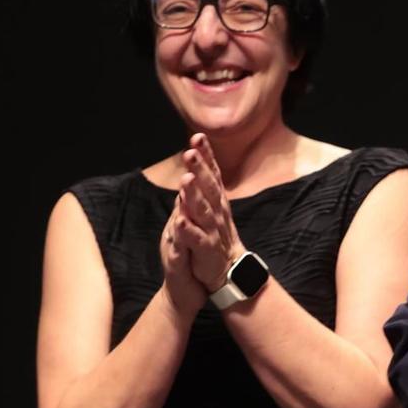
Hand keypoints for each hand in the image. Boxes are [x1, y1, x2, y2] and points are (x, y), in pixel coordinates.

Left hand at [174, 134, 244, 292]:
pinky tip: (180, 221)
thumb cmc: (215, 237)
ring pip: (203, 210)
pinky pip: (197, 238)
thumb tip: (192, 166)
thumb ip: (201, 189)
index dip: (206, 156)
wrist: (227, 271)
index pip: (212, 174)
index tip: (198, 136)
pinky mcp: (207, 249)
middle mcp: (217, 212)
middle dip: (200, 169)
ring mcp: (213, 230)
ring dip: (194, 195)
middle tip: (191, 151)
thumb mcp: (209, 209)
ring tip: (186, 180)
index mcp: (216, 201)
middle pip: (208, 187)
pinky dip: (189, 230)